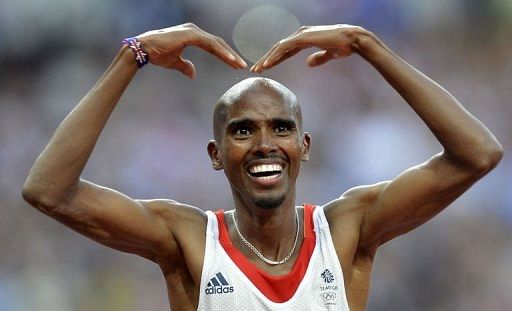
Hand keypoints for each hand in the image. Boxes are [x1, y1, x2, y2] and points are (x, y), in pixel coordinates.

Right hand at [136, 23, 246, 77]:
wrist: (144, 50)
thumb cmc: (157, 54)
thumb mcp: (174, 62)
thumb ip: (185, 66)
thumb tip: (193, 74)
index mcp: (192, 36)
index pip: (213, 46)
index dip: (224, 55)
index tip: (234, 65)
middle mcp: (194, 31)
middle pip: (217, 44)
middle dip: (230, 55)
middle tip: (241, 65)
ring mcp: (193, 31)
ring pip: (216, 43)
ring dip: (229, 55)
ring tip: (239, 65)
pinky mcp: (191, 35)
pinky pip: (210, 44)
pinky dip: (221, 52)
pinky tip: (230, 60)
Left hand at [250, 24, 369, 72]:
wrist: (353, 40)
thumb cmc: (344, 46)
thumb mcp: (329, 55)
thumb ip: (319, 58)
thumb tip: (308, 63)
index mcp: (305, 38)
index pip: (285, 50)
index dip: (275, 59)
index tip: (266, 68)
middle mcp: (300, 34)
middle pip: (279, 48)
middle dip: (267, 59)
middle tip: (256, 70)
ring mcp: (301, 34)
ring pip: (278, 48)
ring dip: (267, 59)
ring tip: (258, 69)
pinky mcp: (303, 37)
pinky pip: (284, 48)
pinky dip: (275, 56)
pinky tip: (267, 64)